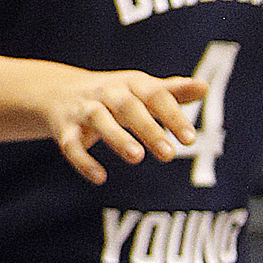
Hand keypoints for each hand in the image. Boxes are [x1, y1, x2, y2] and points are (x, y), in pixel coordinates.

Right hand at [42, 68, 206, 185]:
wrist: (58, 92)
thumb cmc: (112, 95)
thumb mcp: (141, 89)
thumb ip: (172, 92)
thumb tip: (204, 87)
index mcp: (130, 84)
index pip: (155, 95)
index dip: (173, 116)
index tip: (190, 139)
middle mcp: (106, 93)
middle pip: (128, 106)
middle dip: (148, 129)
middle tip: (169, 154)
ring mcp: (83, 110)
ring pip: (99, 120)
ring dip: (117, 138)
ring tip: (137, 157)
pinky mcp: (64, 130)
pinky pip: (71, 145)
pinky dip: (83, 161)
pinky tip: (100, 177)